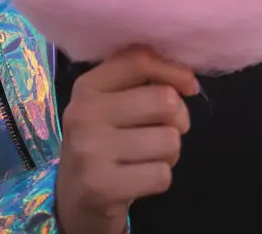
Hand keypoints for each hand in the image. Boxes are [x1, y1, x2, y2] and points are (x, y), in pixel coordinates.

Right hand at [56, 47, 197, 233]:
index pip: (140, 60)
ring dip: (169, 152)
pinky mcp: (101, 186)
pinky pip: (162, 174)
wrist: (72, 201)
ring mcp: (90, 151)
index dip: (174, 70)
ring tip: (148, 157)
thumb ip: (141, 81)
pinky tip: (139, 179)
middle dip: (178, 119)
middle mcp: (84, 114)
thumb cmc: (102, 143)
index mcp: (87, 86)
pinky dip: (160, 178)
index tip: (188, 86)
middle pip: (164, 100)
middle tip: (165, 130)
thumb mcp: (110, 104)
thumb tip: (188, 81)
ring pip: (169, 140)